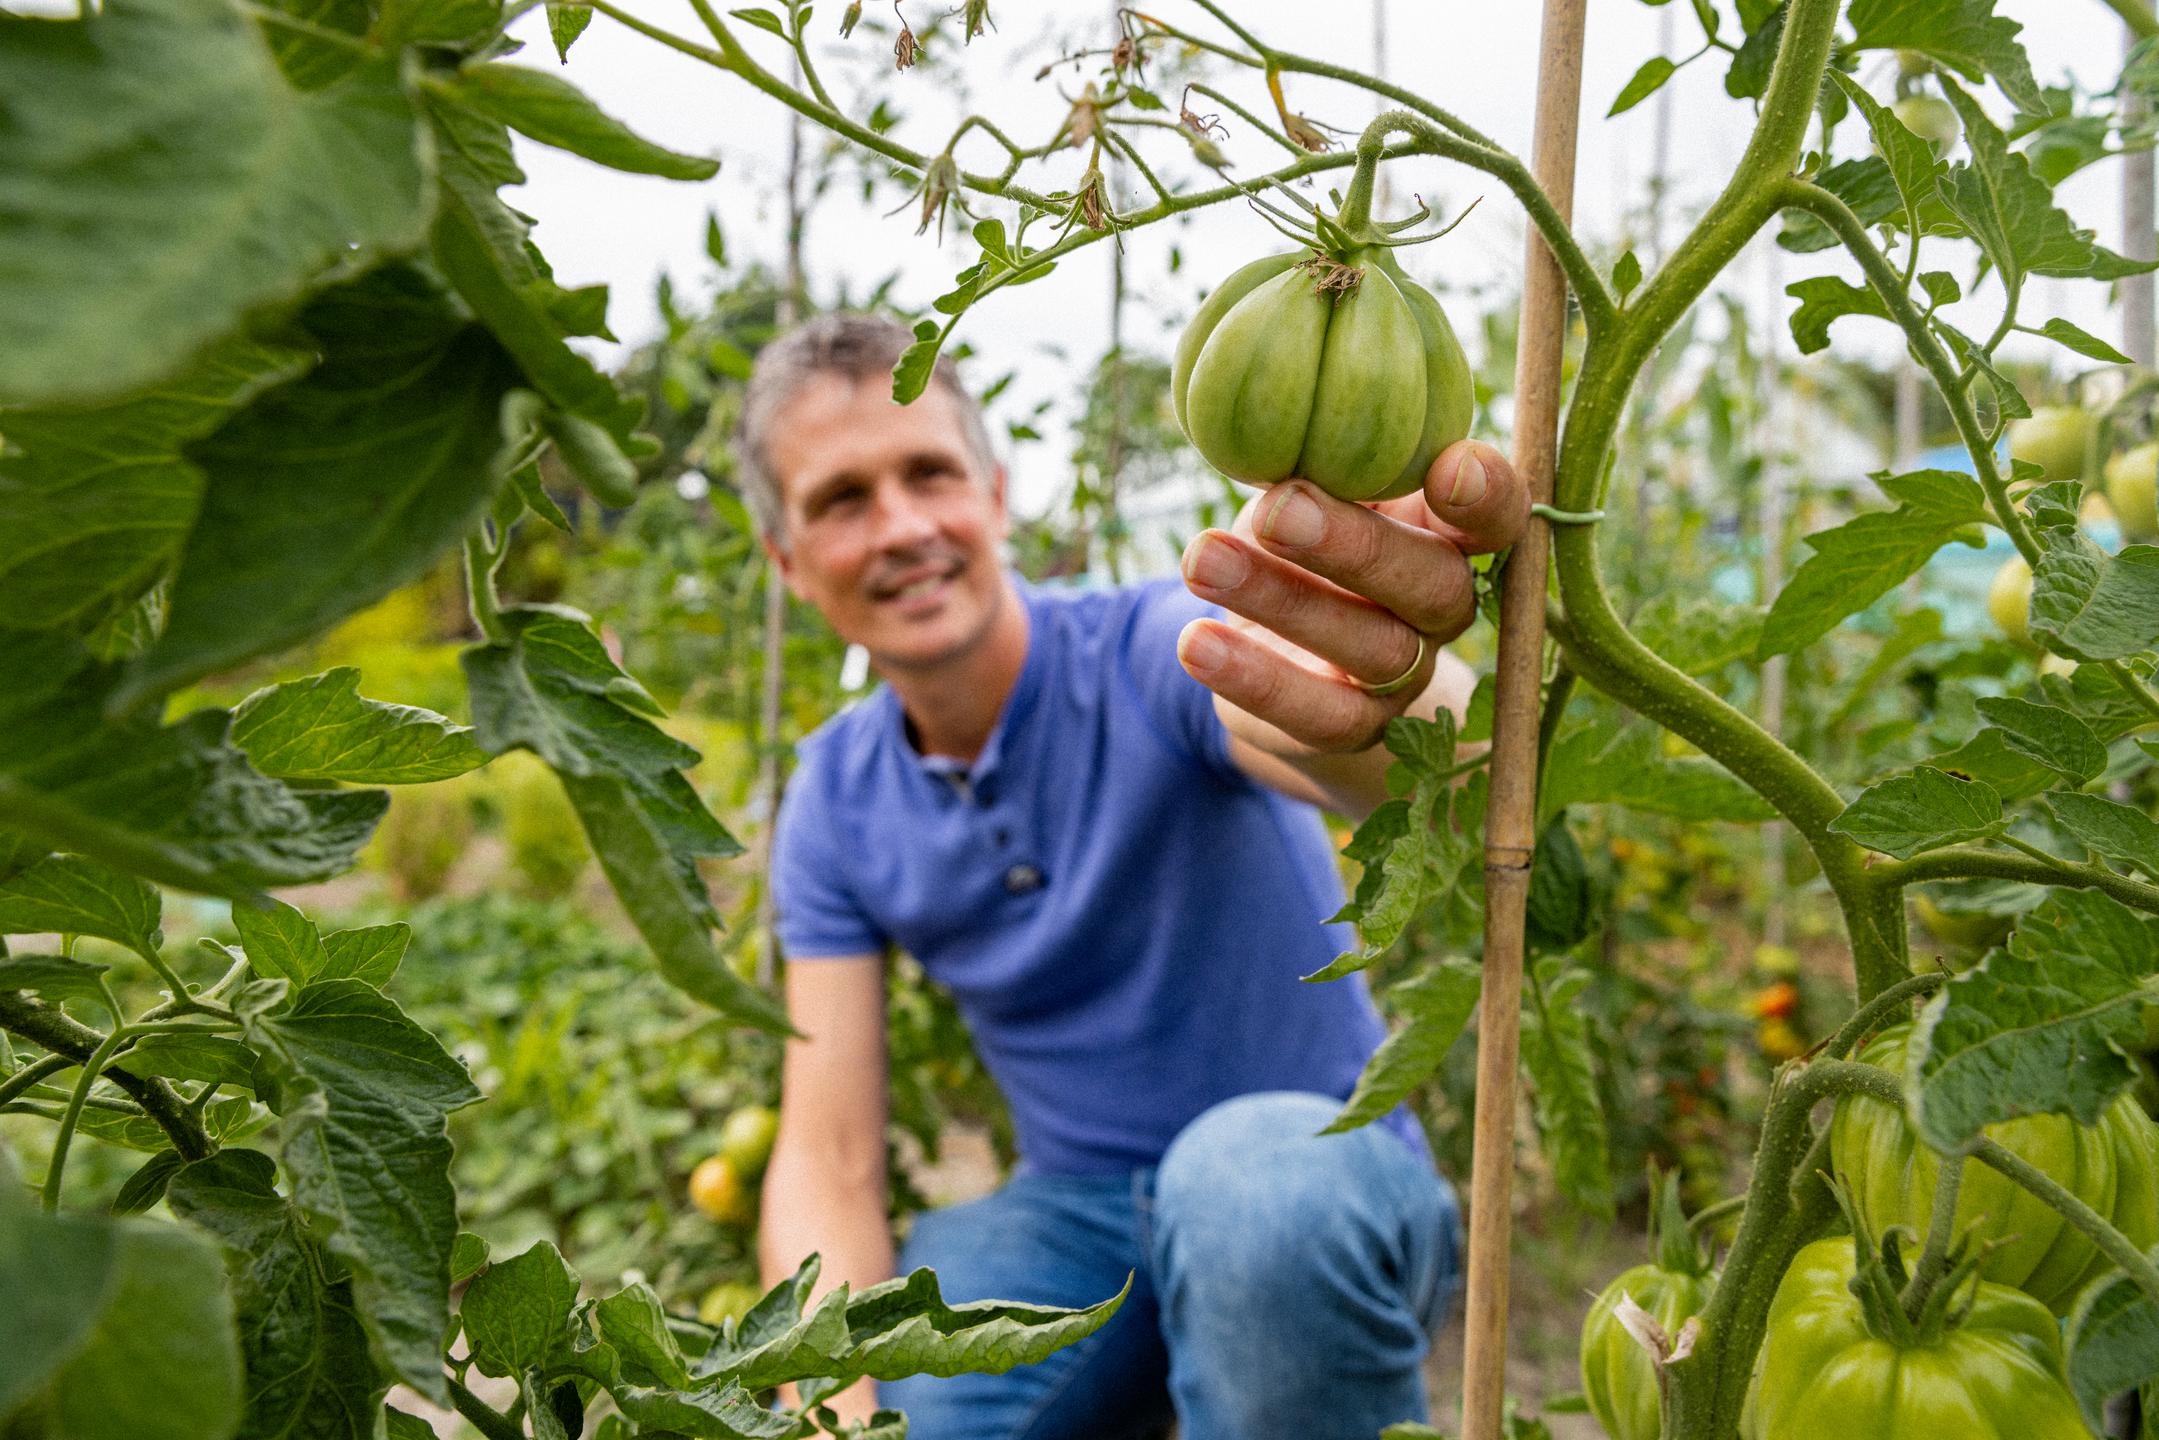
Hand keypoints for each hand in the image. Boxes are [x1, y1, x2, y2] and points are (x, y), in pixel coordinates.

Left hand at [1176, 438, 1528, 755]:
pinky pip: (1317, 713)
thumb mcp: (1313, 491)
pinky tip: (1195, 642)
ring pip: (1371, 647)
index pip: (1498, 518)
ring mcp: (1407, 675)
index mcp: (1449, 536)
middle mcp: (1444, 609)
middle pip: (1433, 584)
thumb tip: (1275, 419)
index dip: (1487, 497)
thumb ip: (1319, 466)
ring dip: (1281, 601)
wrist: (1280, 655)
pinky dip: (1254, 679)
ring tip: (1201, 560)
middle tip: (1276, 509)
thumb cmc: (1301, 541)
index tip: (1451, 466)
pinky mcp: (1355, 728)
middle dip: (1354, 545)